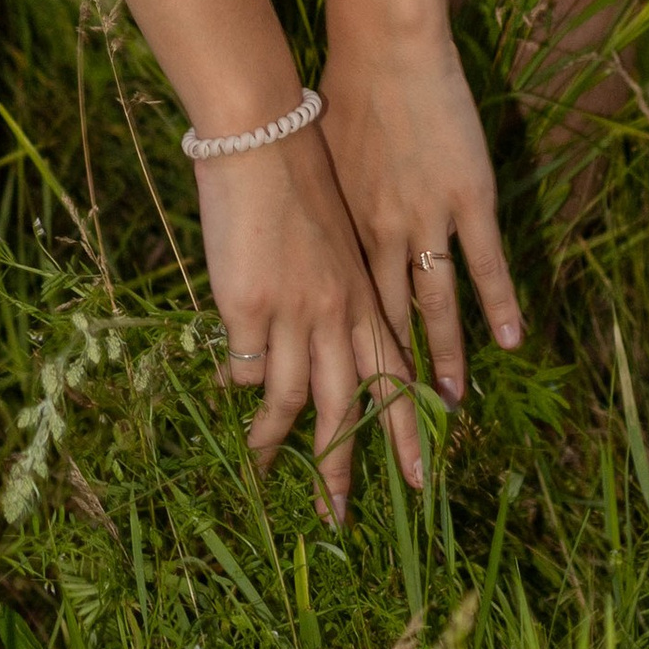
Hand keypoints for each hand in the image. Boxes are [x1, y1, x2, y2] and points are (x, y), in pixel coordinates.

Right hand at [194, 115, 419, 511]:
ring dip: (275, 444)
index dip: (409, 429)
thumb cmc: (300, 176)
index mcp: (366, 291)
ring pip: (290, 401)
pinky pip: (243, 367)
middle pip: (349, 407)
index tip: (422, 478)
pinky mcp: (249, 307)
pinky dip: (236, 386)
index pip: (395, 375)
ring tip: (262, 472)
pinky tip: (225, 392)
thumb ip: (338, 290)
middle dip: (342, 466)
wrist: (265, 134)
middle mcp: (339, 311)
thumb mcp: (336, 239)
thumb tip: (321, 337)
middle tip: (337, 514)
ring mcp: (295, 312)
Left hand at [317, 12, 522, 409]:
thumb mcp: (319, 158)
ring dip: (444, 358)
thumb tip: (307, 234)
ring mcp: (426, 218)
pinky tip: (510, 342)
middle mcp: (380, 234)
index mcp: (343, 226)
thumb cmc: (342, 92)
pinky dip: (498, 304)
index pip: (348, 310)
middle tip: (398, 429)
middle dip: (392, 380)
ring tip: (451, 406)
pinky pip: (484, 264)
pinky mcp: (468, 197)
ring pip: (433, 304)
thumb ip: (322, 203)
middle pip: (386, 322)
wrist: (382, 47)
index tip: (349, 402)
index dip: (351, 355)